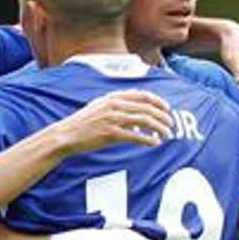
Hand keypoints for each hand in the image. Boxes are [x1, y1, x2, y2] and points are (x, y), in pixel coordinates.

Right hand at [51, 91, 174, 154]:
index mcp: (113, 97)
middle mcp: (114, 105)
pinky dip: (148, 140)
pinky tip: (155, 143)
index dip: (158, 101)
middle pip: (147, 108)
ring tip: (167, 134)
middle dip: (162, 116)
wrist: (67, 134)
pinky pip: (135, 136)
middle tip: (171, 124)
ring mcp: (112, 119)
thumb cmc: (84, 122)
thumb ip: (118, 102)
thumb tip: (136, 101)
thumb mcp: (100, 105)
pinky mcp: (110, 134)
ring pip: (144, 121)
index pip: (142, 95)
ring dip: (159, 128)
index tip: (167, 109)